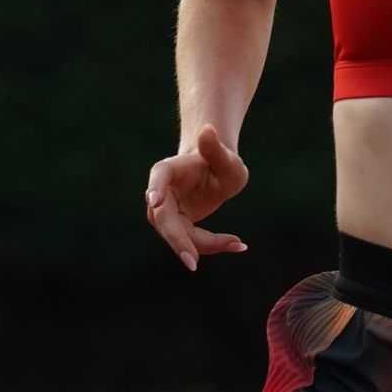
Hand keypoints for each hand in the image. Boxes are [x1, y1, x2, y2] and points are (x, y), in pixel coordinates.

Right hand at [143, 123, 248, 272]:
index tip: (153, 202)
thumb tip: (207, 130)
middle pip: (164, 219)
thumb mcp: (228, 159)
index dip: (155, 189)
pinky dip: (213, 246)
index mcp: (168, 170)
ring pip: (179, 235)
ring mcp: (165, 212)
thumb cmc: (221, 161)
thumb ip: (217, 149)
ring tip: (236, 243)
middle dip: (177, 241)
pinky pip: (191, 242)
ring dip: (205, 245)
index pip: (159, 177)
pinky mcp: (176, 226)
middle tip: (193, 262)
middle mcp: (161, 193)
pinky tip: (238, 245)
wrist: (214, 172)